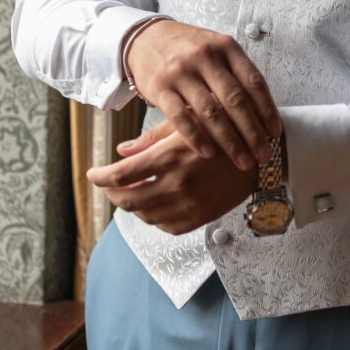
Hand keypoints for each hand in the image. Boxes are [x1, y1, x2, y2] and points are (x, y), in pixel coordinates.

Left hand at [87, 119, 256, 234]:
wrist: (258, 155)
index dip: (101, 177)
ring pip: (144, 215)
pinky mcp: (199, 218)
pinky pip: (165, 226)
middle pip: (128, 199)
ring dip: (131, 206)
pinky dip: (153, 217)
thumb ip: (151, 139)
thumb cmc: (221, 129)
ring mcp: (189, 205)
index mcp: (170, 156)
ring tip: (130, 192)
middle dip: (112, 193)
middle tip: (109, 184)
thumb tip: (120, 151)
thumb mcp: (186, 123)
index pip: (121, 175)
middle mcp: (177, 184)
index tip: (92, 174)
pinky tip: (154, 204)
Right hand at [126, 19, 281, 169]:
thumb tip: (264, 111)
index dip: (267, 110)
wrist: (146, 38)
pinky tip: (209, 153)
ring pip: (211, 113)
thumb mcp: (217, 48)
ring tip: (242, 161)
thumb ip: (237, 73)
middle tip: (264, 155)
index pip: (253, 81)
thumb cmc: (189, 48)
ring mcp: (182, 72)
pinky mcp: (160, 87)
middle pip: (236, 101)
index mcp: (226, 47)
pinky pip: (181, 118)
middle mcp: (206, 57)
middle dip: (253, 133)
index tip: (276, 133)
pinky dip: (197, 138)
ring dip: (230, 142)